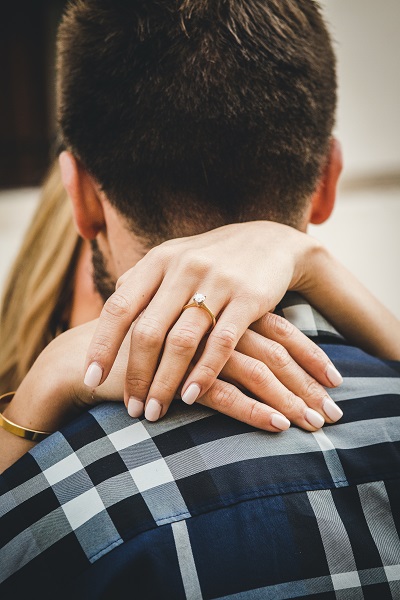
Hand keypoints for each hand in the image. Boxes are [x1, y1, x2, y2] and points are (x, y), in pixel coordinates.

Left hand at [83, 222, 342, 422]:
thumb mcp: (174, 259)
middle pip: (147, 331)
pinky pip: (221, 343)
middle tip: (131, 409)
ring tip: (154, 412)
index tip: (90, 379)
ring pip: (181, 342)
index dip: (102, 345)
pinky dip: (203, 373)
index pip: (119, 307)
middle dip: (135, 375)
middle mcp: (183, 268)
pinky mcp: (248, 297)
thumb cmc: (211, 260)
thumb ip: (142, 282)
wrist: (269, 242)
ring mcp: (217, 281)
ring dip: (164, 382)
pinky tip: (190, 397)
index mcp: (158, 260)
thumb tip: (109, 313)